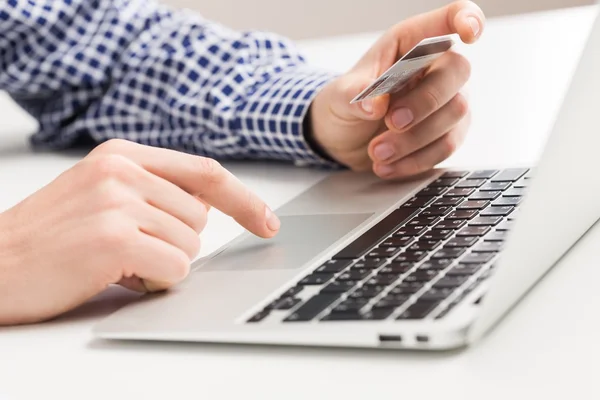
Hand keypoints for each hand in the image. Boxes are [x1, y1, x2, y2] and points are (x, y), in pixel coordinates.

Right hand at [0, 139, 279, 325]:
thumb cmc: (50, 236)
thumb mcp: (100, 193)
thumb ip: (153, 191)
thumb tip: (204, 208)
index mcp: (122, 154)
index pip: (204, 173)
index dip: (242, 199)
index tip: (267, 223)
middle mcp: (122, 170)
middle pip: (199, 218)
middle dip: (174, 242)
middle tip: (127, 248)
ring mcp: (117, 201)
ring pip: (189, 245)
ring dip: (161, 262)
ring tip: (114, 260)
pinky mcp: (114, 237)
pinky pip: (175, 267)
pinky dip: (155, 280)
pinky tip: (116, 275)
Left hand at [310, 0, 484, 178]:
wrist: (341, 139)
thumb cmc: (344, 105)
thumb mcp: (338, 97)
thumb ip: (354, 96)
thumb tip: (376, 105)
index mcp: (409, 43)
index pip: (446, 20)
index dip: (466, 19)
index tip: (470, 34)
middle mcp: (434, 67)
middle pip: (456, 73)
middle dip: (424, 102)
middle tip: (390, 123)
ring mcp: (446, 100)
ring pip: (455, 114)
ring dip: (414, 139)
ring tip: (376, 153)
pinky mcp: (448, 132)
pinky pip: (447, 146)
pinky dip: (416, 160)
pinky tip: (387, 165)